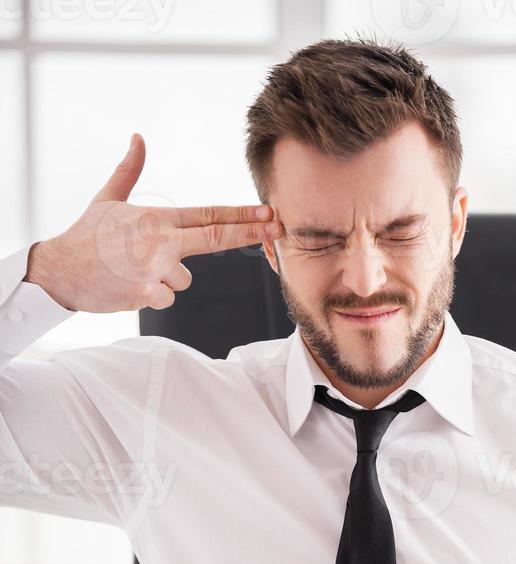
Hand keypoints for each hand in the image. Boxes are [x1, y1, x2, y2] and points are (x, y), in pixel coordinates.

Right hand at [23, 133, 282, 313]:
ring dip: (165, 278)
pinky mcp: (145, 292)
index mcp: (156, 217)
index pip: (208, 215)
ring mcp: (154, 267)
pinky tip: (128, 284)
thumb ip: (129, 170)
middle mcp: (160, 240)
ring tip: (133, 269)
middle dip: (249, 232)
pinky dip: (152, 294)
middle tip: (277, 227)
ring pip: (184, 278)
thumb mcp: (108, 198)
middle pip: (215, 238)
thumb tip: (138, 137)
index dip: (241, 215)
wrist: (60, 270)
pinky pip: (166, 297)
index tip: (267, 212)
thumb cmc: (87, 236)